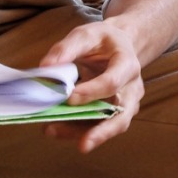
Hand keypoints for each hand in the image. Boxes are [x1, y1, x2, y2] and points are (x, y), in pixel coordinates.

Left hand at [38, 19, 144, 151]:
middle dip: (101, 131)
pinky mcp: (116, 114)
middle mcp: (132, 87)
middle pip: (121, 115)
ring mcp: (127, 103)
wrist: (119, 44)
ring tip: (54, 131)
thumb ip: (66, 48)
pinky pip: (100, 125)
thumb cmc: (103, 40)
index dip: (92, 91)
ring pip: (110, 126)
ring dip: (83, 133)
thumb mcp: (86, 33)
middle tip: (82, 144)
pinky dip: (79, 130)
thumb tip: (45, 66)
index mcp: (127, 63)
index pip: (113, 81)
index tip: (70, 97)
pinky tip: (58, 128)